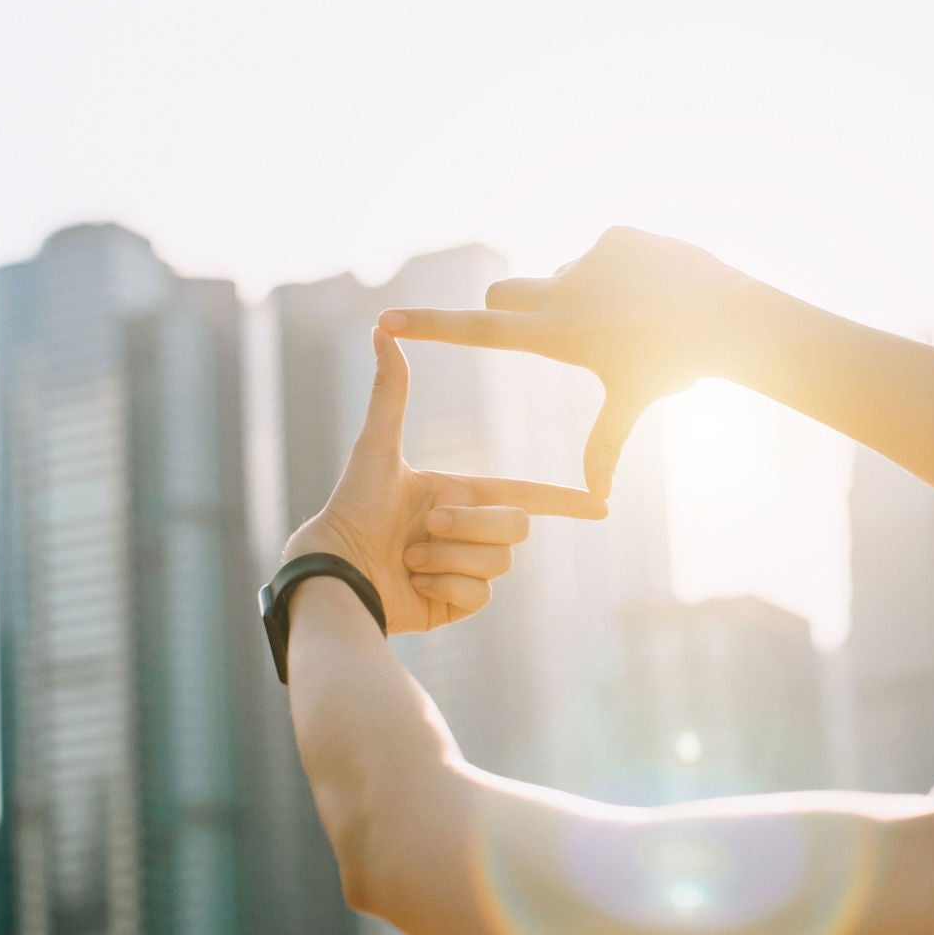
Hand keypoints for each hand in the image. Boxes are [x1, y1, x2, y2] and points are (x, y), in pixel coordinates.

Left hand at [280, 326, 607, 632]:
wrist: (332, 570)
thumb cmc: (350, 507)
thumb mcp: (376, 447)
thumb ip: (390, 392)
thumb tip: (380, 328)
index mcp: (460, 495)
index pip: (525, 495)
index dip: (564, 500)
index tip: (601, 505)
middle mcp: (467, 533)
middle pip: (516, 527)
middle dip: (472, 525)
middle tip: (428, 526)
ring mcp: (463, 571)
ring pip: (499, 563)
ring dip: (449, 557)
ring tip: (408, 557)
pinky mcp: (455, 606)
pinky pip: (480, 596)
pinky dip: (444, 587)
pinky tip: (412, 583)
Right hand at [379, 226, 755, 497]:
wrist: (726, 316)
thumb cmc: (674, 366)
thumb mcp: (633, 404)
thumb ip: (605, 446)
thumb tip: (594, 499)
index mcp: (555, 335)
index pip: (477, 331)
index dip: (429, 328)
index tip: (387, 319)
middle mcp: (560, 292)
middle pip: (503, 292)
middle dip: (515, 307)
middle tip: (561, 325)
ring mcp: (586, 259)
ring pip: (564, 275)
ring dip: (584, 292)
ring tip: (634, 314)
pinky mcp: (614, 235)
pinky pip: (605, 252)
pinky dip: (622, 269)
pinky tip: (655, 286)